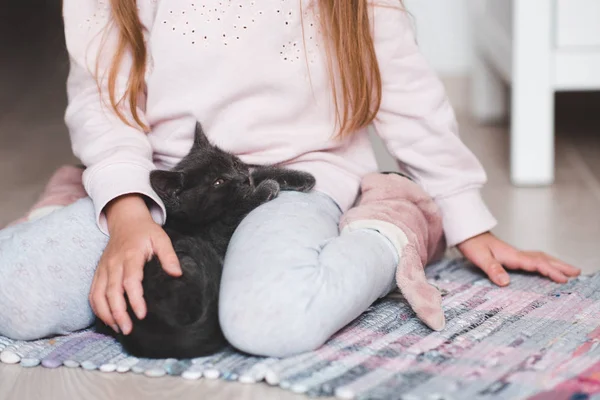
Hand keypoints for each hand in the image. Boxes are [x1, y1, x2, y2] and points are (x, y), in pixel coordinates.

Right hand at [89, 195, 180, 334]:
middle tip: (128, 329)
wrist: (125, 220)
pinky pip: (93, 293)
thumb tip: (177, 274)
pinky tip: (108, 319)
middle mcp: (114, 263)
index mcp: (130, 255)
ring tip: (118, 329)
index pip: (130, 281)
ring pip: (98, 294)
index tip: (142, 314)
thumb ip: (169, 256)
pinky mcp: (99, 272)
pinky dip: (97, 308)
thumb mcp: (161, 238)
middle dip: (118, 313)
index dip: (134, 299)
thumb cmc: (145, 231)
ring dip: (106, 314)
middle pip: (111, 291)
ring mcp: (104, 268)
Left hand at [457, 232, 579, 286]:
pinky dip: (544, 262)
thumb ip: (493, 269)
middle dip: (560, 266)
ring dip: (554, 263)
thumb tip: (505, 283)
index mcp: (512, 255)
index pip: (536, 263)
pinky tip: (545, 267)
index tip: (564, 279)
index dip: (550, 271)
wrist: (467, 233)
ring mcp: (515, 254)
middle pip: (543, 259)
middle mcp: (517, 254)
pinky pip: (533, 259)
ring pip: (540, 257)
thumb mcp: (480, 258)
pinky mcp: (511, 255)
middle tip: (577, 272)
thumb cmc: (473, 245)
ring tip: (568, 270)